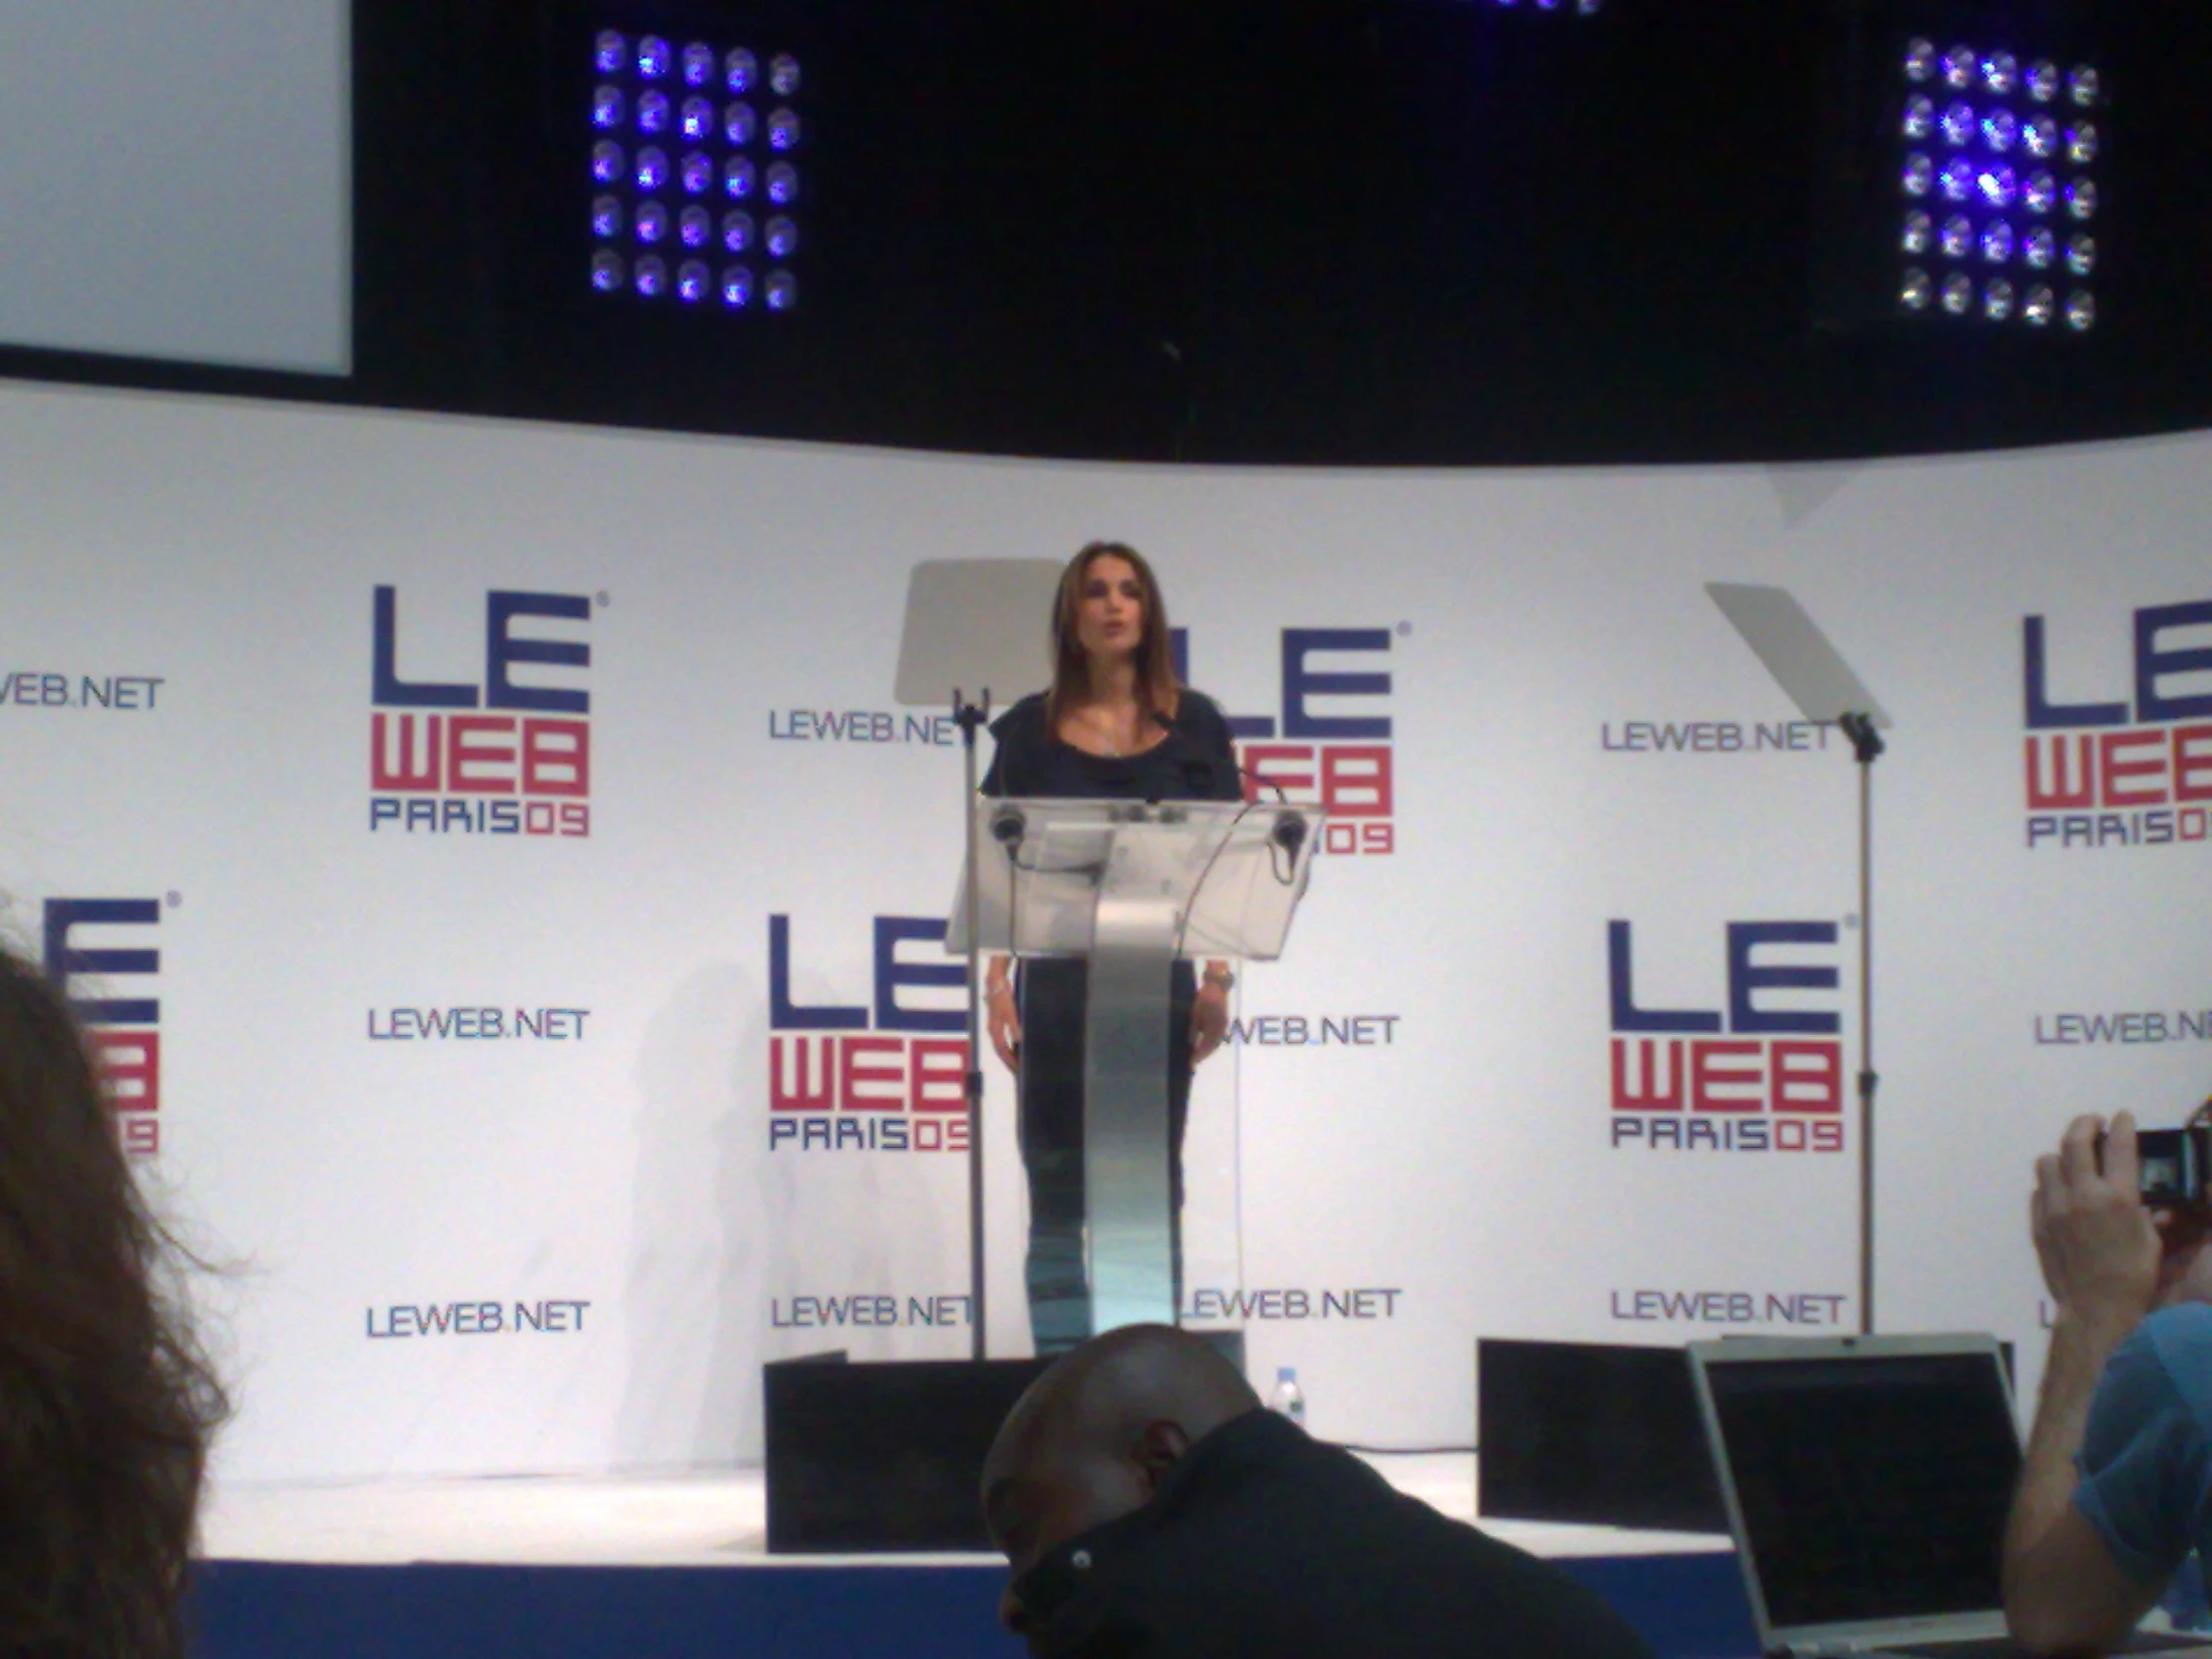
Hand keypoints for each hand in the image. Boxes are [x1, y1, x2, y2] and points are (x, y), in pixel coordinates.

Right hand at [987, 983, 1021, 1074]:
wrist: (995, 983)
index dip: (1010, 1061)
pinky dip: (1009, 1046)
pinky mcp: (998, 1022)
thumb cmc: (1002, 997)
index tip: (1018, 1070)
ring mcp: (994, 1026)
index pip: (1002, 1051)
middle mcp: (993, 1030)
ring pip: (1001, 1046)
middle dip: (1009, 1062)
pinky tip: (1016, 1048)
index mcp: (995, 1030)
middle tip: (1018, 1072)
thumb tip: (1019, 1040)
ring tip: (1017, 1063)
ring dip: (1009, 1055)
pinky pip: (1003, 1039)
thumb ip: (1014, 1026)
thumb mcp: (1011, 1011)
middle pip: (1000, 1051)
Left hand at [1191, 981, 1229, 1065]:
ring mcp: (1223, 1025)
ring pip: (1215, 1042)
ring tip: (1198, 1056)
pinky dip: (1210, 1042)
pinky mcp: (1222, 1022)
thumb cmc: (1204, 997)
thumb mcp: (1196, 1013)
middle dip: (1204, 1054)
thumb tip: (1190, 1043)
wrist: (1216, 985)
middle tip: (1193, 1062)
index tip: (1192, 1062)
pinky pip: (1217, 1036)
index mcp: (1214, 1026)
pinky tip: (1204, 1044)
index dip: (1200, 1054)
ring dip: (1207, 1050)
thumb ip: (1194, 1028)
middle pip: (1213, 1045)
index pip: (1207, 1045)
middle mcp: (1221, 1028)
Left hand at [2032, 1112, 2160, 1333]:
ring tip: (2074, 1159)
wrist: (2095, 1309)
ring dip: (2062, 1154)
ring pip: (2048, 1162)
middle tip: (2093, 1122)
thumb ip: (2143, 1211)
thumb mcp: (2151, 1240)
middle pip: (2075, 1142)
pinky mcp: (2038, 1222)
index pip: (2119, 1147)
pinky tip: (2062, 1191)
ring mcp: (2055, 1208)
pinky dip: (2051, 1184)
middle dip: (2085, 1124)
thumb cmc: (2133, 1278)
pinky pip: (2039, 1190)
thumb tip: (2141, 1197)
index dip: (2122, 1126)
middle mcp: (2082, 1196)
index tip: (2122, 1116)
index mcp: (2118, 1198)